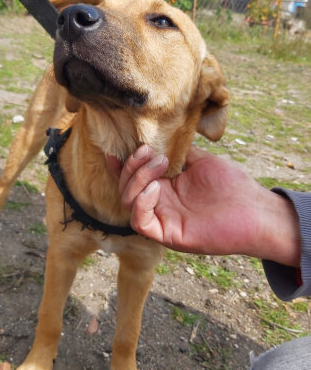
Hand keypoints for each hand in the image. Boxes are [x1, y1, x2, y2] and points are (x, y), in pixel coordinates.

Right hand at [107, 146, 300, 266]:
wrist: (254, 209)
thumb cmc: (233, 186)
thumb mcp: (201, 160)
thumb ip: (180, 152)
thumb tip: (163, 135)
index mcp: (165, 187)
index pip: (133, 177)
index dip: (121, 166)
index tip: (114, 150)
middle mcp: (160, 203)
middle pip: (126, 187)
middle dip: (132, 167)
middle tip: (151, 153)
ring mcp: (163, 218)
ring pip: (128, 202)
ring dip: (137, 180)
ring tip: (159, 166)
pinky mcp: (168, 234)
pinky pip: (140, 222)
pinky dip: (141, 203)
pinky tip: (157, 189)